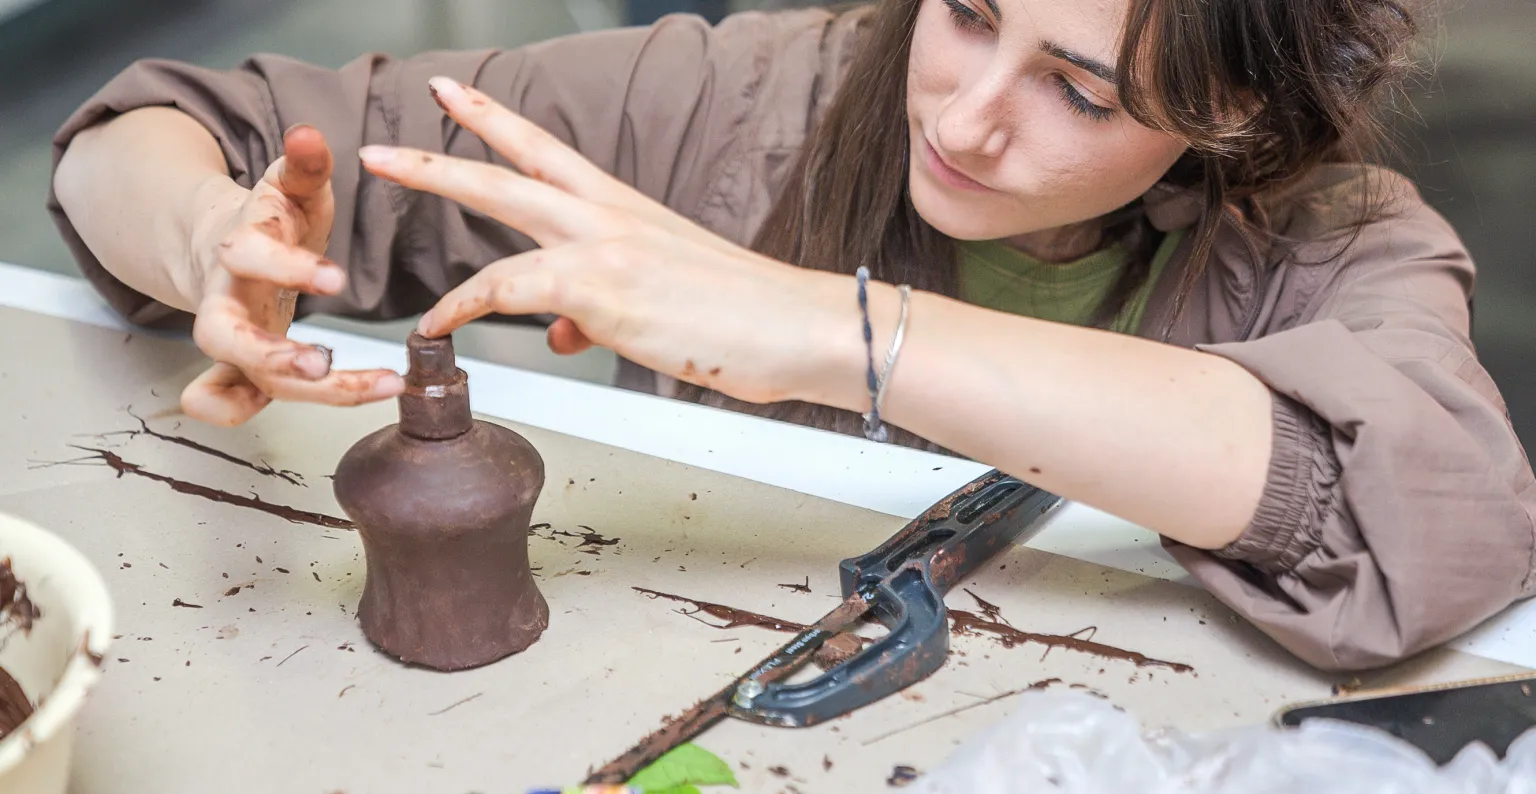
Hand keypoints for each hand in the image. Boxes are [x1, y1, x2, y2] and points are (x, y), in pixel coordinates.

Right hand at [182, 125, 403, 425]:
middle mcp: (222, 299)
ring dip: (300, 391)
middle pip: (222, 335)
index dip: (287, 267)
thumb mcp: (291, 186)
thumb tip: (309, 134)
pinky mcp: (238, 367)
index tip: (337, 278)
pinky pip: (223, 400)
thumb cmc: (272, 220)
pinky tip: (322, 406)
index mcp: (237, 247)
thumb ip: (303, 164)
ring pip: (243, 376)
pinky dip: (239, 412)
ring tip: (373, 387)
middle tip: (323, 364)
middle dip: (270, 353)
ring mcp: (229, 338)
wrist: (230, 245)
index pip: (246, 255)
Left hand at [358, 77, 859, 406]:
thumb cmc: (745, 320)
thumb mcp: (662, 308)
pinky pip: (508, 287)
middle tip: (386, 143)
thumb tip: (565, 331)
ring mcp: (604, 244)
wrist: (796, 327)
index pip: (549, 152)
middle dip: (443, 149)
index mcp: (625, 211)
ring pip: (500, 201)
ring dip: (435, 186)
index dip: (498, 122)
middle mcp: (609, 216)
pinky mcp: (601, 285)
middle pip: (511, 166)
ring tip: (384, 185)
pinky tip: (434, 323)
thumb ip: (601, 311)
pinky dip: (463, 303)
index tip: (457, 97)